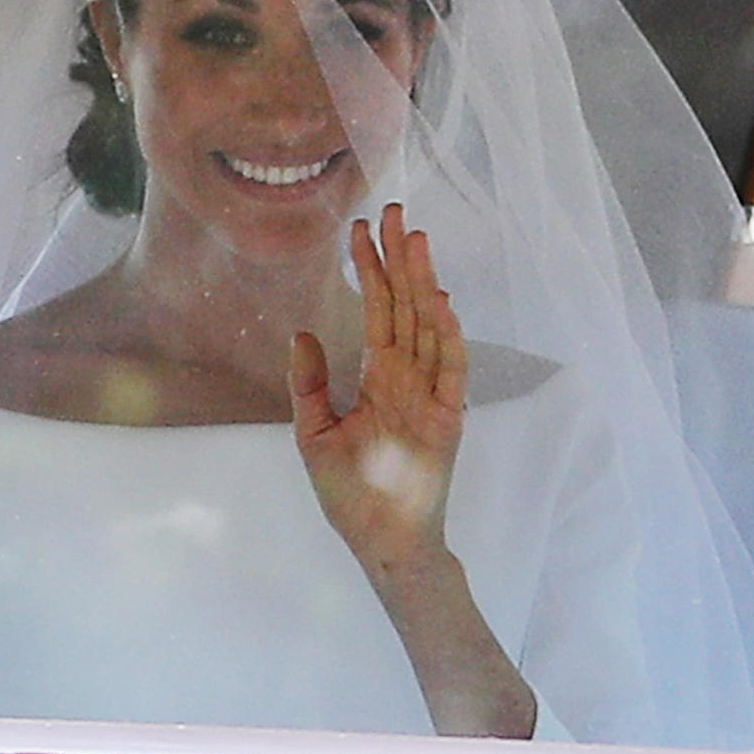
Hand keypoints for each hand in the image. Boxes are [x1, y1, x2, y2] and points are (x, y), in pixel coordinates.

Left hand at [289, 202, 466, 577]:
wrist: (381, 542)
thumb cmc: (351, 495)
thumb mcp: (315, 434)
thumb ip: (310, 385)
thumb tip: (302, 332)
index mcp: (380, 378)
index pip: (377, 311)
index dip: (371, 270)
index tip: (361, 229)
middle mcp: (408, 378)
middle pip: (405, 306)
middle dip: (399, 259)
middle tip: (393, 211)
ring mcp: (431, 395)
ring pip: (428, 326)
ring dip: (423, 282)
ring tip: (414, 238)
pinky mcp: (449, 420)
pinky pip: (452, 371)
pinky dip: (448, 337)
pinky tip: (440, 301)